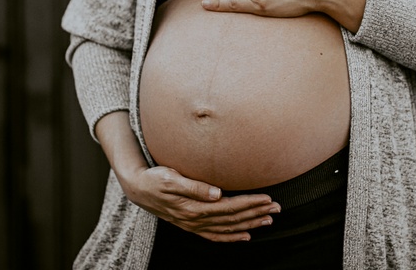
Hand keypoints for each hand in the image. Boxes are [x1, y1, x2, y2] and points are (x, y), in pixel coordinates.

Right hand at [121, 164, 280, 241]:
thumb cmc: (155, 178)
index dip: (250, 203)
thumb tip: (217, 192)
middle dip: (256, 213)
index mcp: (194, 207)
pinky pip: (215, 236)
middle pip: (232, 218)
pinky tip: (246, 235)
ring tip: (268, 219)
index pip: (229, 207)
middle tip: (277, 208)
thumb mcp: (171, 178)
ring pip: (228, 228)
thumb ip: (194, 186)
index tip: (267, 198)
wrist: (138, 188)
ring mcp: (194, 225)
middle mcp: (196, 219)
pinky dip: (232, 237)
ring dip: (250, 224)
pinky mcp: (192, 225)